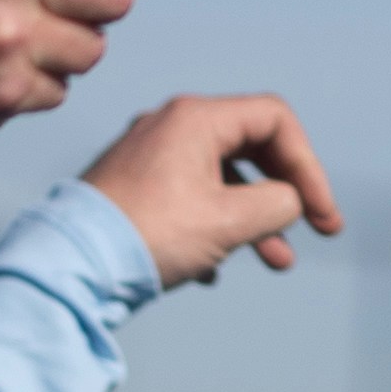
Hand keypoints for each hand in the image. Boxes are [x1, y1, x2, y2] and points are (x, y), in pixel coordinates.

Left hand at [79, 92, 340, 290]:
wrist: (69, 266)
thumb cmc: (148, 235)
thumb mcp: (228, 221)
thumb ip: (277, 204)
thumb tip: (289, 201)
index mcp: (195, 119)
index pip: (275, 121)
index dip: (308, 165)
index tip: (321, 214)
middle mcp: (170, 126)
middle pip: (251, 147)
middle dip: (286, 192)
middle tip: (317, 232)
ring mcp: (148, 156)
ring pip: (220, 179)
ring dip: (254, 218)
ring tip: (277, 262)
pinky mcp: (131, 187)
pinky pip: (188, 198)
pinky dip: (213, 228)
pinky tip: (210, 273)